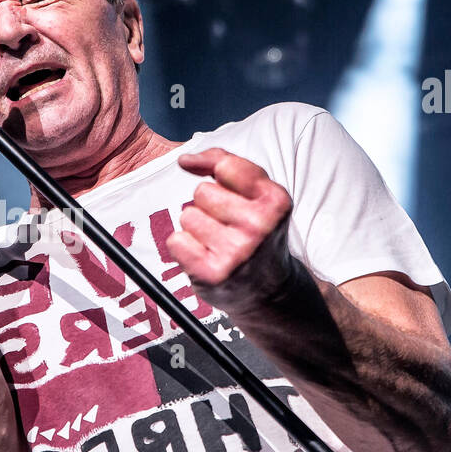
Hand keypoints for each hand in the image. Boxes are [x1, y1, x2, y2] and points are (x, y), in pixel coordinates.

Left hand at [165, 148, 297, 317]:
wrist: (270, 290)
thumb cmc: (256, 233)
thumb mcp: (258, 194)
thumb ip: (226, 165)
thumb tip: (185, 160)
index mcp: (274, 201)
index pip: (226, 167)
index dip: (215, 171)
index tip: (220, 184)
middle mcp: (259, 226)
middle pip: (201, 192)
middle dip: (208, 205)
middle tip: (227, 226)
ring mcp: (236, 252)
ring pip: (187, 216)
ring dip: (196, 228)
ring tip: (218, 243)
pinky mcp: (212, 274)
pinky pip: (176, 241)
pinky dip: (184, 248)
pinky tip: (205, 257)